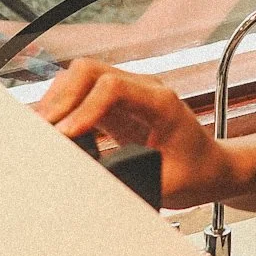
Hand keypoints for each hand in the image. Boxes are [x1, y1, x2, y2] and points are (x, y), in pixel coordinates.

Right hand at [32, 59, 233, 206]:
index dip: (85, 109)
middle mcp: (143, 88)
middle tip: (45, 131)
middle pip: (91, 70)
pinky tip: (54, 127)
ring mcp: (129, 91)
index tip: (67, 135)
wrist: (211, 167)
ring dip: (58, 99)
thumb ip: (132, 181)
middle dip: (62, 98)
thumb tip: (91, 181)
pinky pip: (82, 91)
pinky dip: (63, 105)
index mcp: (161, 102)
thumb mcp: (168, 184)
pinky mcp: (116, 103)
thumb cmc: (197, 172)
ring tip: (43, 130)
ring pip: (82, 76)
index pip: (114, 88)